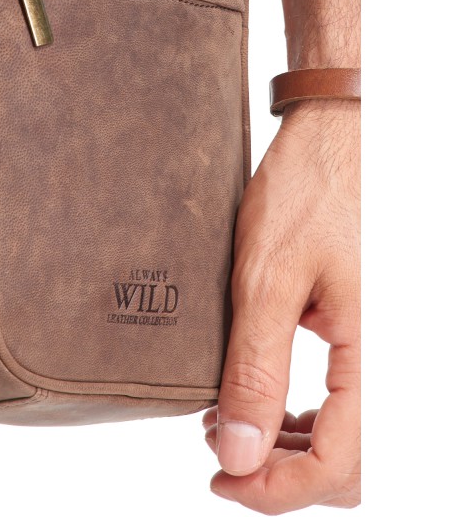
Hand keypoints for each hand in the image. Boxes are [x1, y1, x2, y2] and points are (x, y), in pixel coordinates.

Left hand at [202, 100, 359, 513]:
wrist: (339, 137)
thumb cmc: (309, 192)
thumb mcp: (267, 280)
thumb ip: (255, 370)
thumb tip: (239, 454)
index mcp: (380, 355)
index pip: (338, 466)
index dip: (274, 489)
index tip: (220, 477)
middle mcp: (398, 359)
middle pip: (352, 463)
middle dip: (284, 473)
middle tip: (223, 449)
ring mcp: (392, 344)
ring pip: (355, 438)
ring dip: (294, 447)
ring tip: (236, 424)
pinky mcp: (378, 330)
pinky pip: (354, 399)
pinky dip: (309, 417)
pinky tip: (269, 402)